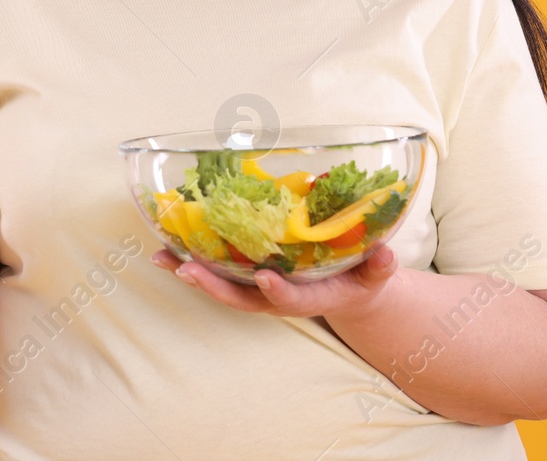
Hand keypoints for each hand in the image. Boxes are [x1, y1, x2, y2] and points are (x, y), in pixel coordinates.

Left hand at [150, 244, 399, 317]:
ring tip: (160, 258)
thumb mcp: (375, 276)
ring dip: (190, 273)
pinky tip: (163, 246)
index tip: (264, 278)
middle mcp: (276, 296)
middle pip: (241, 298)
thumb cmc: (360, 280)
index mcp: (308, 297)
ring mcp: (258, 288)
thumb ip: (379, 268)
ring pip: (221, 285)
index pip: (291, 299)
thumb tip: (386, 253)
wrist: (347, 291)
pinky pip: (215, 270)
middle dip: (214, 286)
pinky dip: (189, 261)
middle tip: (186, 271)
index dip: (277, 291)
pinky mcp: (246, 275)